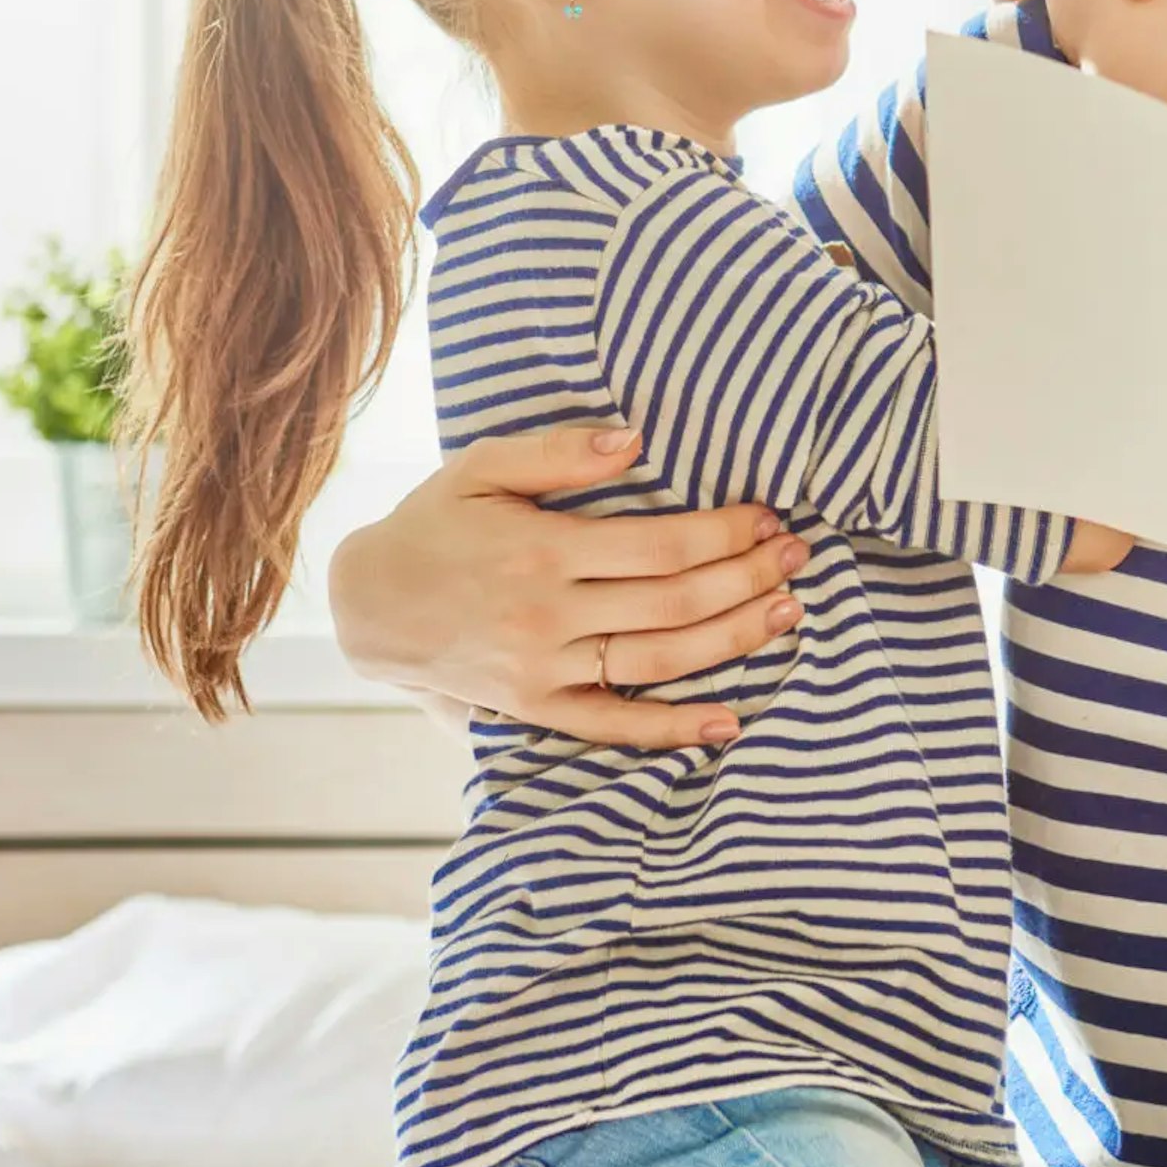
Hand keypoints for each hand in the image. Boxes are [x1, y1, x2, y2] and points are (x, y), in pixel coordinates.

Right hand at [323, 420, 808, 749]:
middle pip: (675, 601)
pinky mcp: (537, 708)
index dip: (725, 531)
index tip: (768, 516)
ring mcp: (544, 669)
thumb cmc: (432, 525)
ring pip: (660, 658)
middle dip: (747, 576)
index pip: (660, 545)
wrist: (368, 607)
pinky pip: (615, 725)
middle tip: (798, 557)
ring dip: (734, 637)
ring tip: (788, 612)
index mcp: (541, 549)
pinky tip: (728, 718)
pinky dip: (673, 727)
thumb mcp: (480, 467)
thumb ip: (557, 452)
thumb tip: (634, 439)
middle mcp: (548, 614)